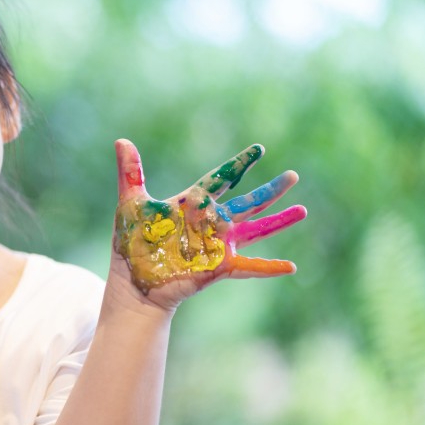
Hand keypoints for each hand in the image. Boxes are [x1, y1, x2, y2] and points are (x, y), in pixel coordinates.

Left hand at [112, 139, 305, 308]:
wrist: (132, 284)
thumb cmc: (130, 245)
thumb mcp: (130, 204)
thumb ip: (130, 172)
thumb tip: (121, 140)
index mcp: (191, 204)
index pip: (220, 179)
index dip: (239, 165)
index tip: (259, 150)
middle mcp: (209, 223)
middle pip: (246, 202)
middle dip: (270, 190)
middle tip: (293, 176)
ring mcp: (216, 246)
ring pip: (255, 229)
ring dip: (278, 221)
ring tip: (302, 211)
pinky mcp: (217, 268)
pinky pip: (248, 267)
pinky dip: (268, 268)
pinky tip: (291, 267)